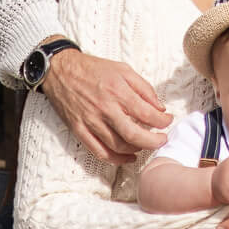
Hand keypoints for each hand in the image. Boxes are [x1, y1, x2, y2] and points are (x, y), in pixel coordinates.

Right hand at [41, 49, 171, 162]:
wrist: (60, 70)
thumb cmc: (93, 69)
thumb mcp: (123, 70)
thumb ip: (144, 88)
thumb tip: (160, 108)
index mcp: (118, 92)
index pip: (148, 114)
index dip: (163, 122)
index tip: (168, 121)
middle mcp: (105, 109)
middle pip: (135, 136)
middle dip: (154, 142)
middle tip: (162, 140)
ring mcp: (91, 122)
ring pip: (118, 146)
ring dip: (137, 150)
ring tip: (145, 145)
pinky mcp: (79, 130)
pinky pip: (99, 151)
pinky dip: (116, 159)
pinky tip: (128, 157)